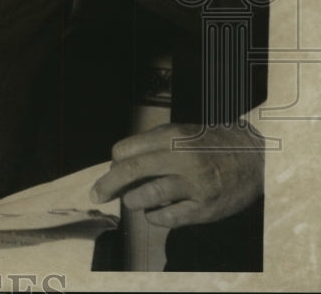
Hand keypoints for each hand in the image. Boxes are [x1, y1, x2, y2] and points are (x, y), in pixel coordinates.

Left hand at [90, 122, 264, 227]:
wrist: (254, 157)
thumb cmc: (208, 144)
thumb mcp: (180, 132)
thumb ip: (150, 145)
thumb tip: (117, 165)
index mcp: (171, 136)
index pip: (124, 151)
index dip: (114, 162)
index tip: (113, 169)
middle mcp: (181, 158)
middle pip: (130, 172)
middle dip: (107, 185)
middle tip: (96, 194)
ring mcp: (194, 185)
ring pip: (146, 196)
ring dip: (132, 201)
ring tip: (131, 201)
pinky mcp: (205, 208)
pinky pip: (167, 218)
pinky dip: (153, 217)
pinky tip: (153, 213)